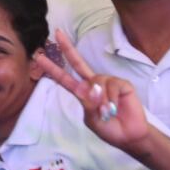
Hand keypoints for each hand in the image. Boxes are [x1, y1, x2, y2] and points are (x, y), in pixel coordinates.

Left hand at [35, 32, 152, 156]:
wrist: (129, 135)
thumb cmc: (109, 128)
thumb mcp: (93, 119)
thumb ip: (89, 104)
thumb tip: (88, 87)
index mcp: (82, 92)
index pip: (64, 78)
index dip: (52, 68)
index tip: (39, 57)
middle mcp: (93, 83)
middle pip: (78, 63)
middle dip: (67, 48)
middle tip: (57, 33)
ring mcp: (107, 82)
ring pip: (98, 82)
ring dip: (102, 100)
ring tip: (107, 112)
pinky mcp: (121, 83)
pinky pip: (112, 86)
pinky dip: (111, 99)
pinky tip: (115, 108)